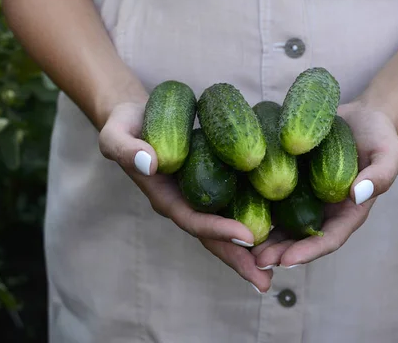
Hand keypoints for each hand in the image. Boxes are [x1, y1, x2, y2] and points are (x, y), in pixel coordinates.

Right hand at [98, 102, 272, 291]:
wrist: (136, 117)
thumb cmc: (125, 125)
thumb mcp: (115, 135)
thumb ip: (127, 149)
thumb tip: (149, 163)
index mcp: (166, 198)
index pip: (194, 221)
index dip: (219, 231)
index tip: (247, 237)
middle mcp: (187, 203)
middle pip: (215, 237)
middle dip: (239, 259)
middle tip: (266, 281)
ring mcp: (203, 195)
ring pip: (229, 226)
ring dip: (252, 249)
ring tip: (280, 266)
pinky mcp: (216, 181)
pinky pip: (237, 202)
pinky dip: (257, 216)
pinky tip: (281, 227)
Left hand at [253, 101, 397, 270]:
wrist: (360, 116)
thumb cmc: (379, 136)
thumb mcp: (389, 153)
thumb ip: (380, 175)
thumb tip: (357, 195)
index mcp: (348, 212)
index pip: (329, 239)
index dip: (308, 252)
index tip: (287, 262)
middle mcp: (324, 210)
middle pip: (300, 239)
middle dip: (279, 252)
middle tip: (256, 260)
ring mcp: (305, 196)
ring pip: (282, 223)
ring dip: (263, 237)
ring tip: (241, 246)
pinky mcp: (290, 180)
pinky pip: (272, 197)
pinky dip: (255, 206)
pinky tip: (236, 212)